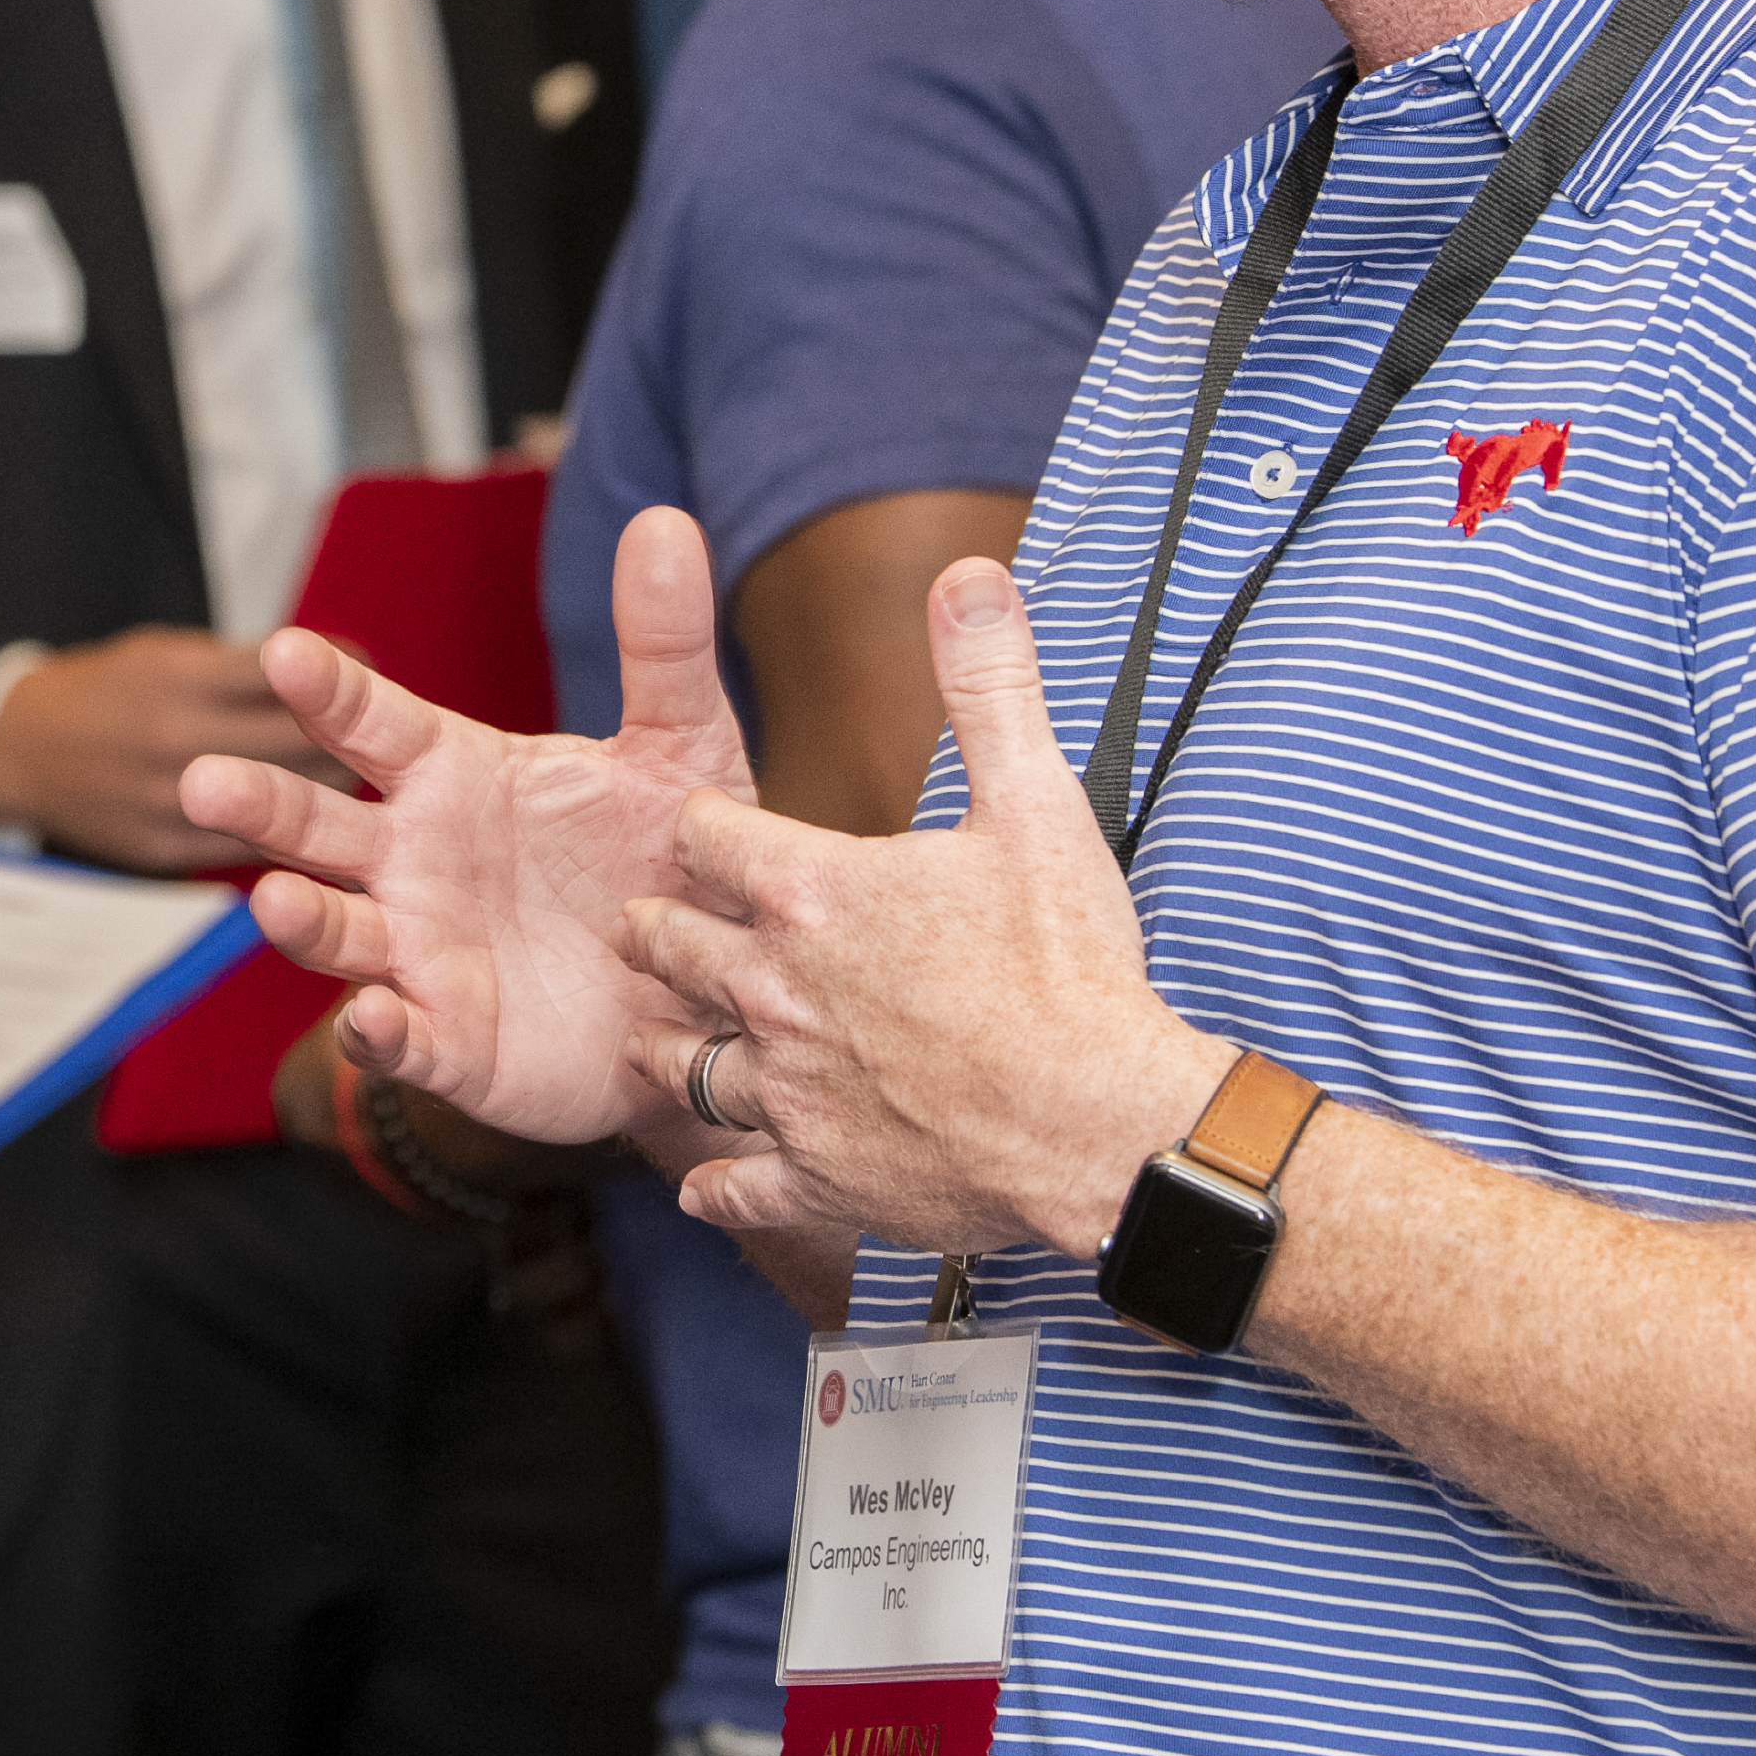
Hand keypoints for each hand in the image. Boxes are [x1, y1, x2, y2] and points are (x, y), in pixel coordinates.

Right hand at [0, 628, 333, 875]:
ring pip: (289, 808)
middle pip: (304, 746)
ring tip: (360, 775)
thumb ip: (247, 665)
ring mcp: (174, 805)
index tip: (366, 664)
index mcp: (184, 678)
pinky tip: (316, 823)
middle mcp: (182, 742)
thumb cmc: (109, 688)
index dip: (341, 670)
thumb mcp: (171, 650)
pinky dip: (293, 837)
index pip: (291, 678)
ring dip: (334, 791)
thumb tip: (340, 664)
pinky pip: (254, 850)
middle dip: (353, 738)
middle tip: (380, 729)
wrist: (21, 751)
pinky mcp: (169, 855)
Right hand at [173, 502, 752, 1143]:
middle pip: (316, 827)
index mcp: (455, 777)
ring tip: (274, 902)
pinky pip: (398, 1039)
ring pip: (336, 932)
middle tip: (205, 779)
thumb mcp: (681, 749)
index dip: (329, 692)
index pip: (373, 724)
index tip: (286, 651)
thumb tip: (666, 519)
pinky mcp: (453, 1042)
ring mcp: (424, 953)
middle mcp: (418, 862)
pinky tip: (368, 1018)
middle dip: (261, 803)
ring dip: (300, 919)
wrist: (719, 999)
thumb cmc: (672, 863)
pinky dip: (375, 1032)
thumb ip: (661, 647)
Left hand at [622, 552, 1220, 1267]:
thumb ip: (987, 683)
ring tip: (666, 1034)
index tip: (708, 831)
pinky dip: (717, 1177)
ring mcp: (787, 1092)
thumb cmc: (1071, 966)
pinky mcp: (813, 1178)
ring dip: (672, 1043)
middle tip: (651, 926)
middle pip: (671, 945)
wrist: (1104, 1122)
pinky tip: (705, 1175)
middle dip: (662, 929)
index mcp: (813, 893)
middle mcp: (775, 990)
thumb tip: (970, 573)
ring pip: (681, 1063)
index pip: (707, 837)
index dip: (707, 828)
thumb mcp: (1035, 803)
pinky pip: (733, 1182)